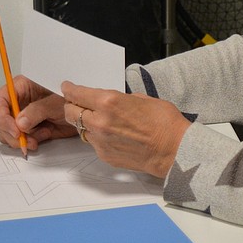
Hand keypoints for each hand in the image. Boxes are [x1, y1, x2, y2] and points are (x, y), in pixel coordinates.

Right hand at [0, 75, 73, 152]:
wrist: (85, 114)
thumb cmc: (72, 100)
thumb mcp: (55, 102)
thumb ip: (37, 111)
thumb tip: (20, 124)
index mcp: (20, 88)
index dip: (2, 117)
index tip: (15, 130)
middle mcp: (17, 102)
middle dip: (11, 133)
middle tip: (26, 141)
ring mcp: (22, 117)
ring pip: (7, 133)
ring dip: (21, 139)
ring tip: (42, 134)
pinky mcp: (30, 129)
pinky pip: (20, 139)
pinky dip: (30, 141)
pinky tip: (46, 134)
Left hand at [60, 81, 190, 177]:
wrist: (175, 151)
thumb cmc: (165, 124)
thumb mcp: (143, 99)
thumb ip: (120, 99)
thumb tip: (110, 102)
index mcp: (109, 102)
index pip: (77, 94)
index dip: (70, 89)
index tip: (68, 87)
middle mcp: (100, 122)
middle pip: (70, 112)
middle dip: (72, 106)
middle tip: (78, 104)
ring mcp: (100, 141)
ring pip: (80, 129)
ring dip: (85, 123)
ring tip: (101, 122)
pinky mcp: (105, 155)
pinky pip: (94, 143)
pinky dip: (98, 138)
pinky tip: (114, 136)